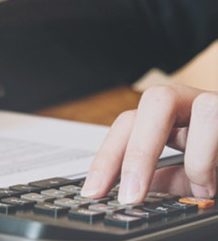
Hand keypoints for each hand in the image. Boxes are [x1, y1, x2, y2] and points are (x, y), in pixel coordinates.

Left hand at [81, 85, 217, 202]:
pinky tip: (213, 181)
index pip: (128, 125)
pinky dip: (206, 156)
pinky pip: (213, 117)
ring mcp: (216, 105)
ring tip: (201, 185)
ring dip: (189, 154)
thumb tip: (126, 191)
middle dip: (135, 152)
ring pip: (185, 101)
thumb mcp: (190, 177)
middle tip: (129, 197)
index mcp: (171, 120)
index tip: (94, 193)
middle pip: (152, 101)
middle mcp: (192, 105)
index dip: (107, 157)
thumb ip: (163, 179)